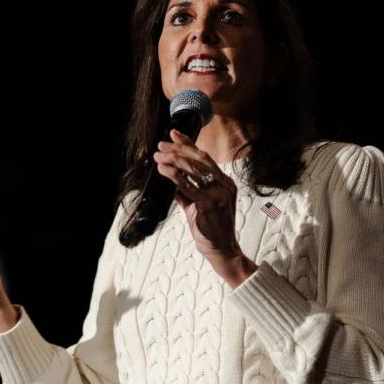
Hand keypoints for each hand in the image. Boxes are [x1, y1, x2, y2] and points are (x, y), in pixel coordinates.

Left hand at [153, 129, 243, 266]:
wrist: (221, 249)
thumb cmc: (210, 228)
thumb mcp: (198, 205)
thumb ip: (186, 191)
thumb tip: (170, 178)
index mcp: (225, 182)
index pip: (205, 158)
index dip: (189, 144)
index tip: (174, 134)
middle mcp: (225, 185)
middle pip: (200, 159)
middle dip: (178, 149)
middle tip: (161, 146)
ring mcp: (218, 193)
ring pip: (193, 168)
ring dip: (173, 159)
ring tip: (158, 156)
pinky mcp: (208, 204)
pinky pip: (188, 185)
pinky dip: (174, 175)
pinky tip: (163, 170)